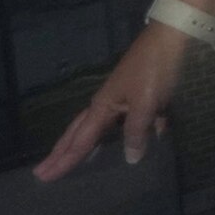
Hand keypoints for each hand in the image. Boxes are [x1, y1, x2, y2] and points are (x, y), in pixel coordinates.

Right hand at [35, 21, 195, 180]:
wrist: (172, 38)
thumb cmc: (155, 70)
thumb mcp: (144, 103)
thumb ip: (136, 130)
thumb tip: (130, 158)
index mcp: (102, 107)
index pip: (80, 141)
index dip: (64, 160)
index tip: (43, 176)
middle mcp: (107, 103)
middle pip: (79, 133)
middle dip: (61, 153)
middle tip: (42, 172)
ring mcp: (124, 98)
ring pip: (102, 127)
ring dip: (88, 144)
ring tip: (73, 159)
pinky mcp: (143, 94)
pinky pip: (132, 119)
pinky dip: (133, 132)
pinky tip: (144, 141)